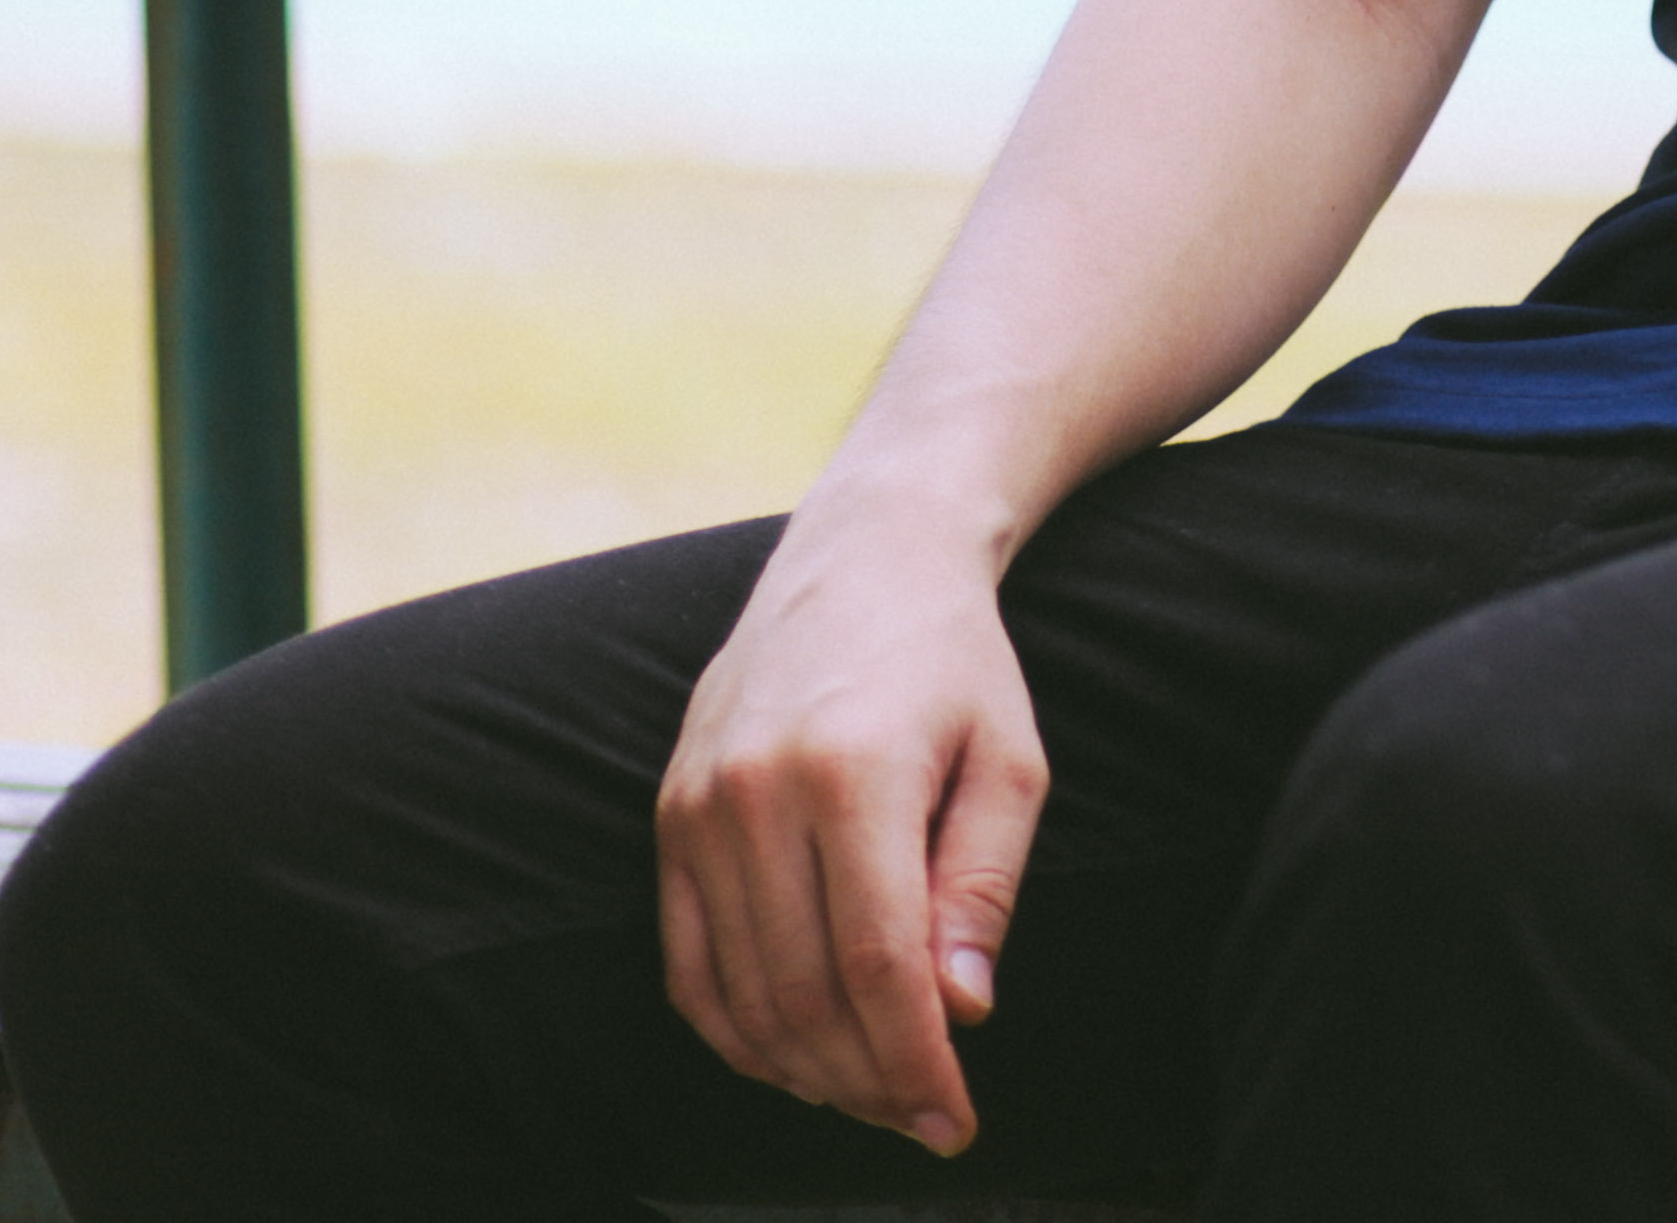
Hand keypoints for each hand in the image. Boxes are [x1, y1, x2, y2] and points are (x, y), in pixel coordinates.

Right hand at [653, 500, 1045, 1157]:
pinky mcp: (666, 818)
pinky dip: (734, 1031)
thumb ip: (983, 886)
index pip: (877, 966)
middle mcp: (754, 793)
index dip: (914, 1062)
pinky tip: (795, 1058)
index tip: (955, 1121)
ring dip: (805, 1069)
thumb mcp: (1011, 759)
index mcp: (851, 775)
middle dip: (866, 1081)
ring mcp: (695, 807)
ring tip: (871, 1095)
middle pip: (802, 994)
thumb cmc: (959, 663)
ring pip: (739, 994)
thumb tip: (959, 1011)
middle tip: (921, 1120)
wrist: (865, 556)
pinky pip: (686, 963)